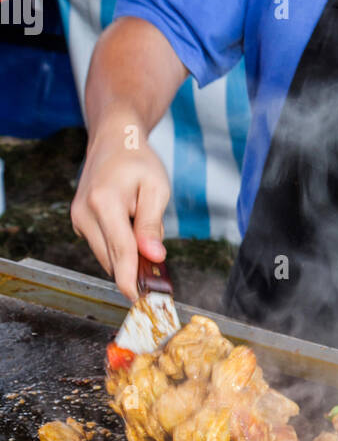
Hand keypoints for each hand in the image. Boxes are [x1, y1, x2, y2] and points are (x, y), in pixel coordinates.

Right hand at [71, 110, 169, 300]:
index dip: (131, 278)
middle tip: (157, 267)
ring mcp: (78, 218)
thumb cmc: (138, 161)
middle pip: (112, 258)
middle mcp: (85, 213)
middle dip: (134, 268)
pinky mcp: (78, 222)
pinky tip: (129, 226)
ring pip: (106, 255)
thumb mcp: (156, 188)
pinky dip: (118, 246)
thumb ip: (152, 224)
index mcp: (105, 202)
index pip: (120, 250)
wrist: (114, 141)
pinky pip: (101, 245)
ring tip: (142, 228)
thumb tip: (154, 256)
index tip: (138, 299)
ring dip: (127, 254)